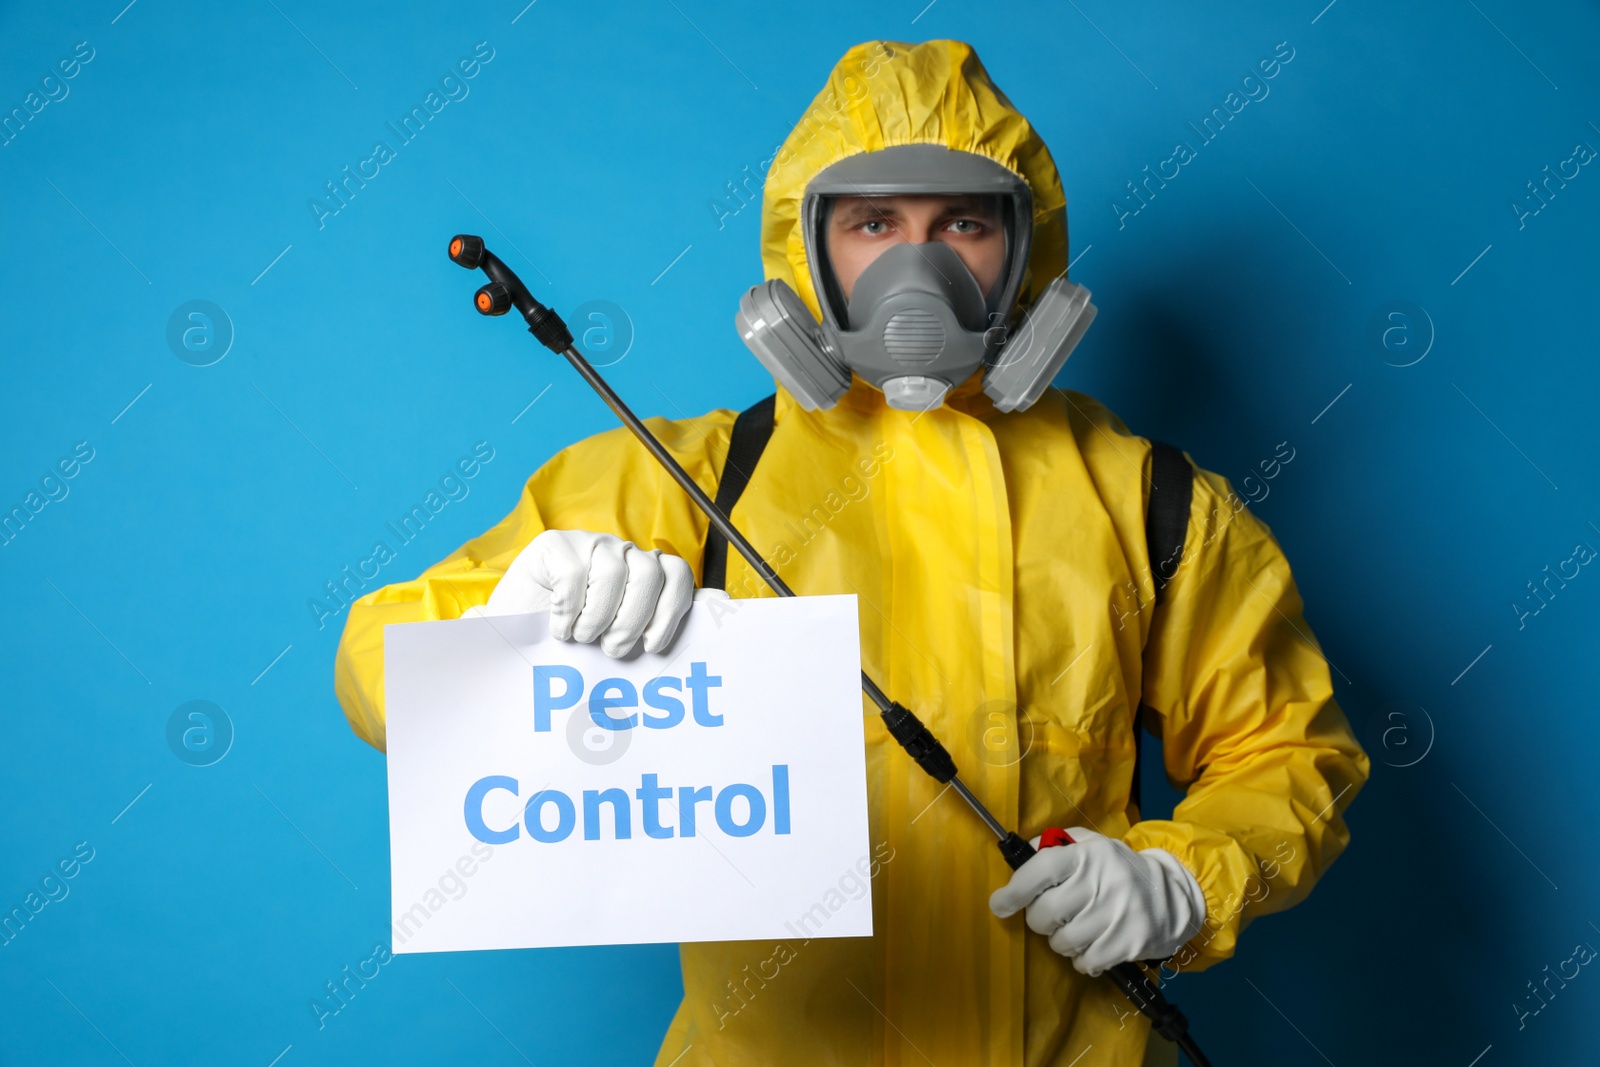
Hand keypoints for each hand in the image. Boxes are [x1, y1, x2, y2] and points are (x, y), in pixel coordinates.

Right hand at [464, 529, 703, 656]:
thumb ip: (664, 621)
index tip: (653, 644)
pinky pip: (575, 575)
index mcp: (644, 573)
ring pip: (615, 573)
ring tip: (583, 637)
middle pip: (651, 573)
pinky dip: (569, 610)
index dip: (671, 610)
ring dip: (598, 618)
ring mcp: (590, 545)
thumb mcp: (620, 638)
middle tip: (613, 648)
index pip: (677, 574)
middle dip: (634, 620)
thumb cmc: (572, 642)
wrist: (514, 641)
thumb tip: (721, 602)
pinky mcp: (556, 544)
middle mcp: (622, 553)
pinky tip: (560, 626)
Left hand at [988, 827, 1205, 975]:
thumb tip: (1021, 854)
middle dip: (1040, 920)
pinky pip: (1085, 961)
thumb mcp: (1091, 846)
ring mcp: (1117, 914)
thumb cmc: (1119, 870)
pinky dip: (1082, 959)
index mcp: (1088, 855)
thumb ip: (1055, 846)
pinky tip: (1093, 945)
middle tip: (1053, 916)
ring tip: (1077, 929)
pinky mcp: (1129, 943)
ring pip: (1063, 942)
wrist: (1173, 895)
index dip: (1015, 889)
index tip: (1000, 904)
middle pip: (1045, 914)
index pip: (1041, 869)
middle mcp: (1102, 882)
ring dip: (1061, 941)